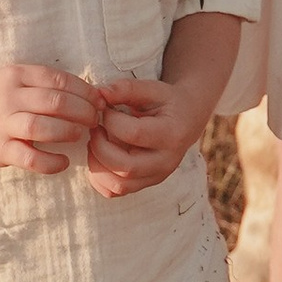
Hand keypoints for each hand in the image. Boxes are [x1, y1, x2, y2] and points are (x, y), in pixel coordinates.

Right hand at [0, 65, 95, 175]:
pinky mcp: (0, 149)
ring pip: (42, 126)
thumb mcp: (16, 82)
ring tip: (81, 135)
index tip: (98, 101)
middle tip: (94, 120)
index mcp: (17, 75)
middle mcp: (9, 97)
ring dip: (69, 131)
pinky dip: (51, 162)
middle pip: (55, 101)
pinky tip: (63, 162)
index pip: (59, 79)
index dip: (84, 91)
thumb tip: (90, 94)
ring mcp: (3, 124)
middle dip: (82, 111)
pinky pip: (30, 158)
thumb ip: (46, 85)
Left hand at [86, 74, 205, 197]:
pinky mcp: (145, 184)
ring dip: (97, 164)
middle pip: (125, 167)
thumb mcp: (153, 89)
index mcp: (171, 134)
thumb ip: (127, 89)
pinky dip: (99, 178)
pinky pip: (115, 192)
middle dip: (100, 146)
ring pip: (118, 185)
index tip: (104, 108)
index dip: (111, 120)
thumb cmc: (167, 102)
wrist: (187, 120)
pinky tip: (99, 156)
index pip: (134, 133)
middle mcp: (166, 162)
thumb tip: (100, 93)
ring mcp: (156, 177)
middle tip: (95, 128)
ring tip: (96, 142)